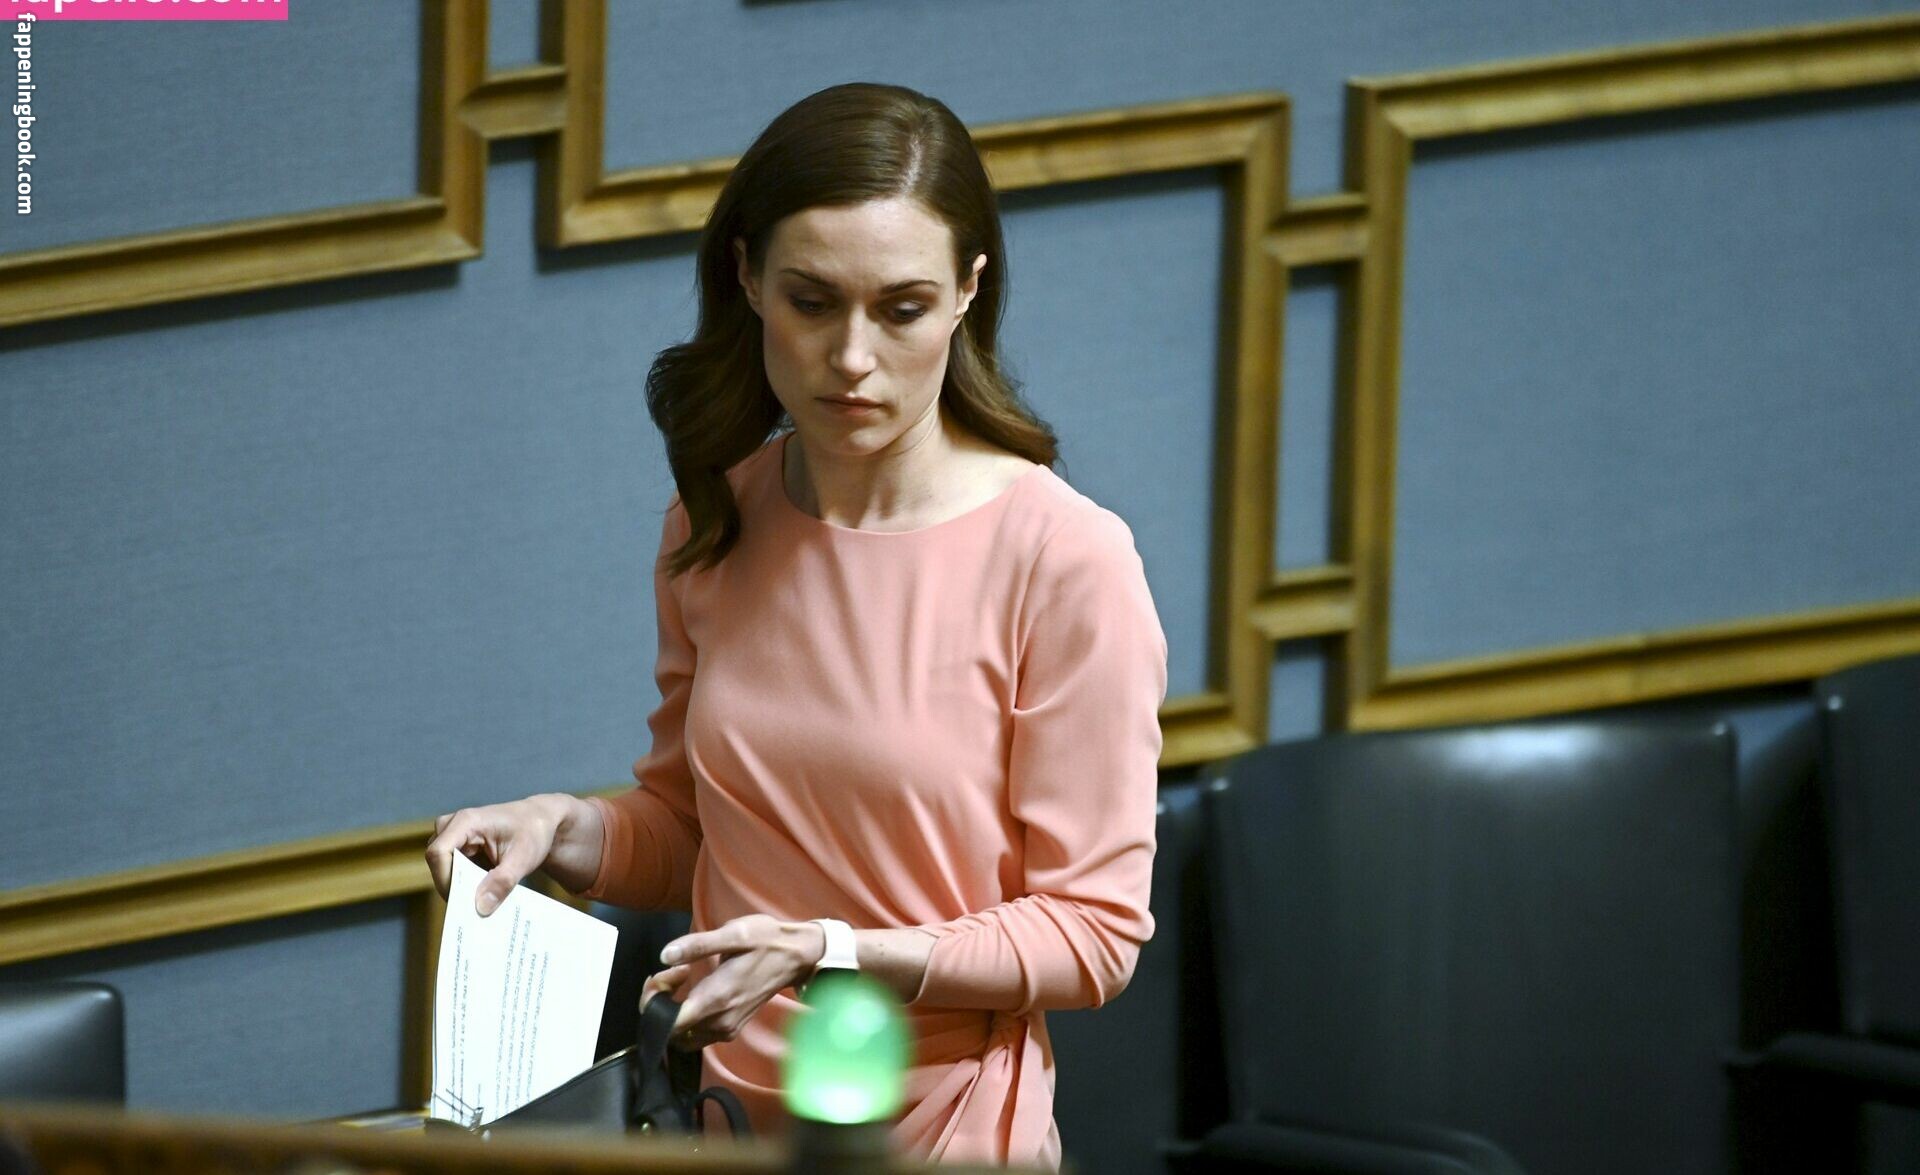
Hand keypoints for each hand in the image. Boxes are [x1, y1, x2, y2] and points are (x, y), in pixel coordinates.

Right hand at [424, 793, 603, 915]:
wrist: (539, 821)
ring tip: (483, 903)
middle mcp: (453, 825)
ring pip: (443, 868)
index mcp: (466, 821)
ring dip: (461, 886)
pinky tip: (483, 895)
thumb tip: (480, 907)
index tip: (463, 902)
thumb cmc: (532, 832)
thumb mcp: (523, 858)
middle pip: (438, 863)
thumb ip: (502, 882)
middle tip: (475, 910)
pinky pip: (451, 870)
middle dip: (454, 887)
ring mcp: (452, 835)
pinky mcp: (456, 846)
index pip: (439, 853)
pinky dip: (465, 883)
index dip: (444, 880)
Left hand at [655, 915, 826, 1048]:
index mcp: (717, 999)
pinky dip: (687, 1014)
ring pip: (682, 1034)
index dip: (654, 1003)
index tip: (661, 976)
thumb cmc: (767, 941)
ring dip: (673, 1009)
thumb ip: (697, 945)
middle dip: (660, 1002)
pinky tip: (694, 987)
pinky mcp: (731, 1028)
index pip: (669, 1023)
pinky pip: (696, 1033)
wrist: (797, 956)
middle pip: (671, 1030)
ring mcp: (726, 1028)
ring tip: (681, 976)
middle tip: (672, 971)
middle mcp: (720, 1021)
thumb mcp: (734, 933)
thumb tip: (665, 955)